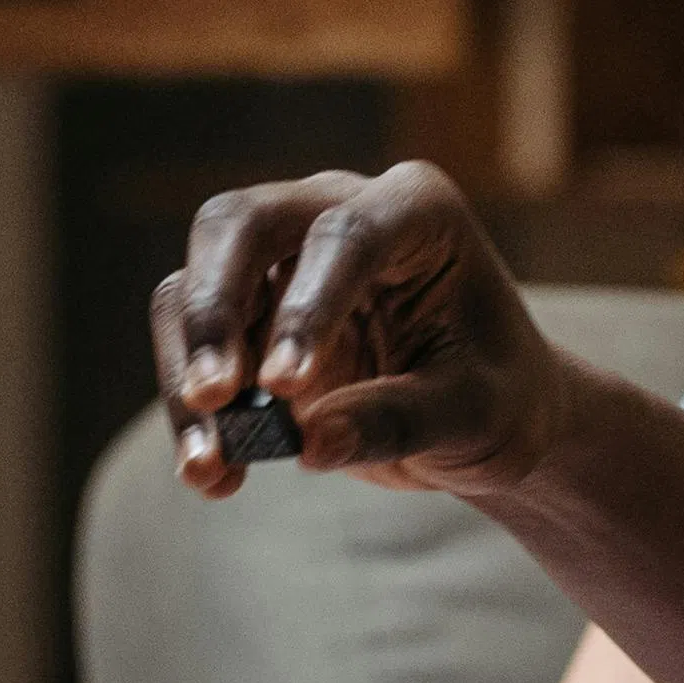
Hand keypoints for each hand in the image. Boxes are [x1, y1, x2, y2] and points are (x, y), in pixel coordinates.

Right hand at [153, 162, 576, 500]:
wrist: (477, 418)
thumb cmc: (495, 397)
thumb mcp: (475, 415)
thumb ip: (400, 420)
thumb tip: (311, 442)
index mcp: (415, 211)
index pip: (346, 237)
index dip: (308, 306)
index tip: (284, 384)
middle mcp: (336, 209)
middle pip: (240, 225)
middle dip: (214, 311)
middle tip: (212, 396)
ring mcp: (281, 254)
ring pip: (194, 282)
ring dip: (188, 372)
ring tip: (209, 462)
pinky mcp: (244, 309)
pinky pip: (189, 341)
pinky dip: (189, 409)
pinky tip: (210, 473)